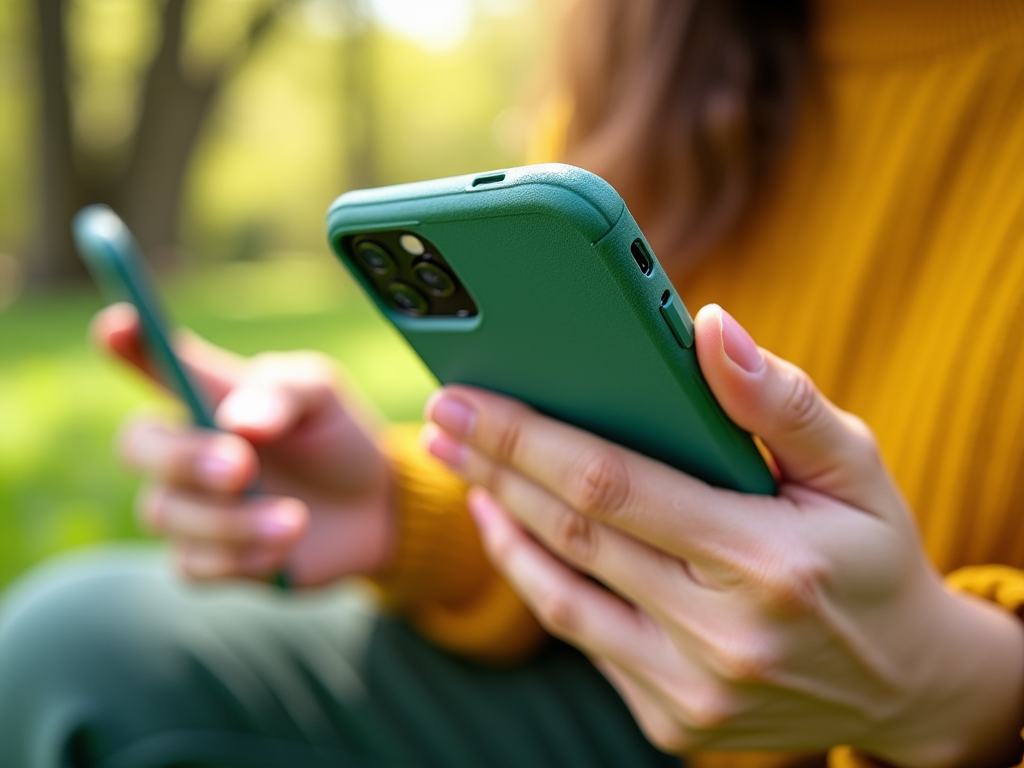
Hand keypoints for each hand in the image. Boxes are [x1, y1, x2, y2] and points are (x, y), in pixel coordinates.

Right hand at [93, 303, 393, 585]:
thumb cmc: (336, 437)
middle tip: (240, 469)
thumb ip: (282, 394)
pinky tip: (284, 547)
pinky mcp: (204, 558)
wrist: (372, 508)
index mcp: (206, 394)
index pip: (149, 361)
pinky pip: (192, 565)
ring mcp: (188, 505)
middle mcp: (184, 447)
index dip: (126, 344)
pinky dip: (239, 558)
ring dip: (231, 520)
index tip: (119, 327)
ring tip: (295, 519)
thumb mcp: (323, 397)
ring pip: (166, 513)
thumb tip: (237, 420)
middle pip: (138, 446)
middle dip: (183, 458)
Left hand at [423, 304, 1023, 767]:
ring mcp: (690, 691)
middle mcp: (721, 638)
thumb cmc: (872, 555)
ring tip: (462, 473)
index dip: (526, 439)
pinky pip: (582, 639)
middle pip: (570, 536)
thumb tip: (710, 328)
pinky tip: (517, 534)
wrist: (902, 683)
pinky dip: (540, 580)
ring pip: (558, 597)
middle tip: (440, 422)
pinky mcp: (671, 722)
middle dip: (491, 470)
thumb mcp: (856, 466)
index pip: (612, 486)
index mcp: (766, 560)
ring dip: (500, 527)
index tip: (466, 400)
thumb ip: (780, 400)